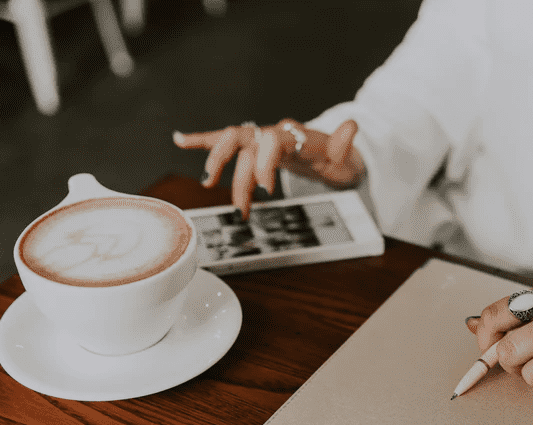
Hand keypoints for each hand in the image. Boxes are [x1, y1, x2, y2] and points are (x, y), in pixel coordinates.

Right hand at [173, 118, 365, 217]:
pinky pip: (226, 141)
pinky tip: (180, 140)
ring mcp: (261, 139)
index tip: (266, 190)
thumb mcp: (345, 158)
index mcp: (292, 136)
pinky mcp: (254, 148)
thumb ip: (343, 145)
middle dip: (231, 163)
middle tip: (228, 190)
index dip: (266, 164)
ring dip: (222, 170)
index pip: (272, 142)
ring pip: (234, 149)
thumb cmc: (336, 159)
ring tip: (213, 190)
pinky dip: (203, 139)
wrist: (334, 155)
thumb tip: (352, 126)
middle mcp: (272, 133)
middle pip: (244, 141)